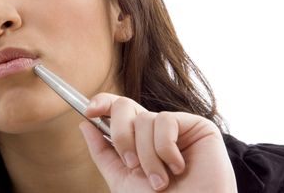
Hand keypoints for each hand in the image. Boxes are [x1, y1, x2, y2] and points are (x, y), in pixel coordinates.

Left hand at [79, 93, 236, 192]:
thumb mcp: (121, 178)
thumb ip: (103, 151)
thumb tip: (85, 124)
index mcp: (138, 139)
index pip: (117, 109)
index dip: (102, 103)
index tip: (89, 113)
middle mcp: (155, 130)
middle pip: (124, 105)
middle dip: (121, 135)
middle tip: (132, 164)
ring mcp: (177, 127)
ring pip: (144, 118)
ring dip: (147, 155)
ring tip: (159, 180)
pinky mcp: (198, 127)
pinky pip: (166, 121)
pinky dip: (165, 149)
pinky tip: (178, 168)